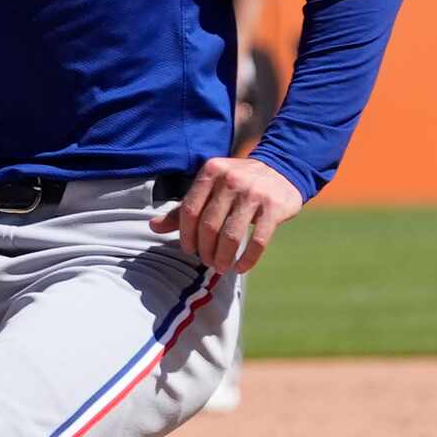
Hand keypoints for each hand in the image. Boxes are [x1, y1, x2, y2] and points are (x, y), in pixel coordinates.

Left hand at [154, 156, 302, 274]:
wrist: (282, 169)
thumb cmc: (237, 185)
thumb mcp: (210, 188)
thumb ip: (184, 208)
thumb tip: (153, 226)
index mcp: (211, 172)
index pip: (190, 211)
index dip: (186, 235)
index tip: (189, 250)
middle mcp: (231, 180)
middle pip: (209, 225)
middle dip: (205, 249)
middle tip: (207, 261)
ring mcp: (254, 193)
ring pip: (231, 235)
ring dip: (223, 257)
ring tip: (221, 267)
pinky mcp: (275, 207)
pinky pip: (258, 240)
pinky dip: (248, 259)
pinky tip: (242, 267)